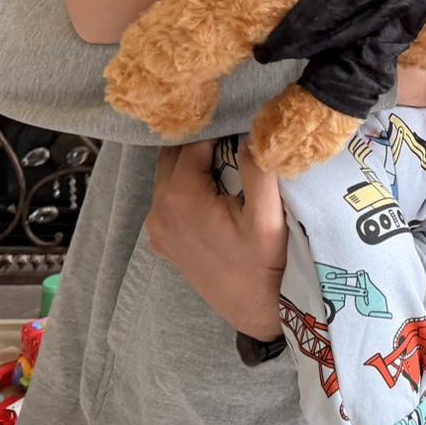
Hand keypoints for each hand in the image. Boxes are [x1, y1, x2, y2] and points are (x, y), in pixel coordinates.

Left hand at [146, 138, 285, 339]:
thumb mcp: (268, 216)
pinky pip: (167, 198)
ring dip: (192, 160)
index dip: (217, 126)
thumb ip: (259, 170)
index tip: (238, 115)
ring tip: (224, 153)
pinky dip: (185, 184)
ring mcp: (157, 228)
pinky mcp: (162, 241)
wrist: (255, 309)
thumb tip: (255, 130)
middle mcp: (160, 209)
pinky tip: (212, 185)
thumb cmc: (264, 264)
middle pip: (173, 155)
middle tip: (231, 130)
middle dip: (200, 139)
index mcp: (181, 196)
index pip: (193, 141)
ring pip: (168, 175)